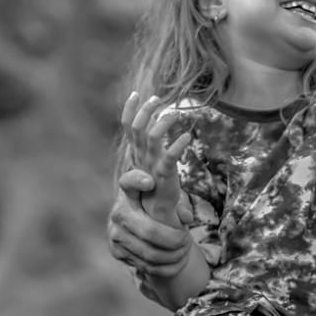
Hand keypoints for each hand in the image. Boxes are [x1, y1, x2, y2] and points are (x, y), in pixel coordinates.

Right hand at [107, 167, 191, 278]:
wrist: (132, 225)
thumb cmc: (153, 206)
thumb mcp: (164, 200)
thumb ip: (176, 202)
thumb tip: (186, 218)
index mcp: (129, 192)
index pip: (129, 181)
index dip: (137, 180)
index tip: (150, 182)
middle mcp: (118, 212)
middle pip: (149, 231)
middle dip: (173, 239)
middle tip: (187, 239)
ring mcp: (115, 234)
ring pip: (150, 253)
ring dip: (173, 256)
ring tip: (185, 251)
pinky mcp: (117, 252)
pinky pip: (147, 266)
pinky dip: (167, 267)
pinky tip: (179, 262)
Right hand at [122, 93, 189, 226]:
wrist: (157, 220)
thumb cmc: (157, 194)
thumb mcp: (155, 170)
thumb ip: (157, 152)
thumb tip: (160, 126)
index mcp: (138, 154)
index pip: (128, 128)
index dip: (130, 110)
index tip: (135, 94)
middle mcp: (141, 159)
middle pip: (137, 129)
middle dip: (145, 110)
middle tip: (157, 98)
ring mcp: (151, 168)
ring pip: (151, 138)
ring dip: (162, 123)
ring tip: (174, 113)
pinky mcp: (163, 179)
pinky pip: (169, 159)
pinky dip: (177, 147)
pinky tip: (187, 137)